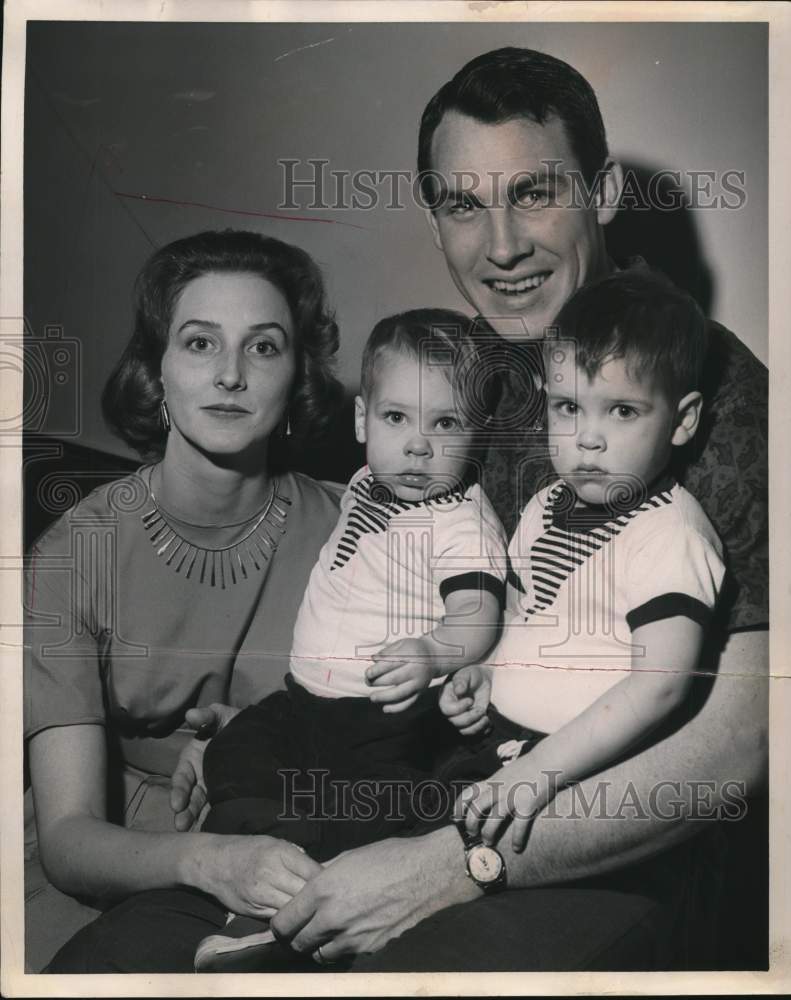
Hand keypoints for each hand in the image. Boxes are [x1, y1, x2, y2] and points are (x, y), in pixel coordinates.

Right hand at [170, 703, 239, 830]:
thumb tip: (190, 714)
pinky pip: (220, 811)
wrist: (261, 735)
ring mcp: (214, 790)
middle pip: (189, 798)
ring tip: (191, 833)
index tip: (176, 804)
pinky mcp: (229, 797)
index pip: (182, 778)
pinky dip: (216, 821)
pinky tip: (216, 833)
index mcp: (193, 760)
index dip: (178, 791)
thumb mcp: (222, 716)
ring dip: (195, 820)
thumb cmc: (236, 724)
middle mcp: (200, 778)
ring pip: (201, 808)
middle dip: (184, 812)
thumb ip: (207, 716)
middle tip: (181, 826)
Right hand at [198, 835, 322, 918]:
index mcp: (279, 853)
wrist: (215, 863)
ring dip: (306, 913)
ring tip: (317, 913)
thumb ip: (296, 857)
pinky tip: (298, 918)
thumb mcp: (274, 843)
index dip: (327, 881)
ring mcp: (261, 895)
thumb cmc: (248, 849)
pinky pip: (279, 919)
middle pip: (305, 893)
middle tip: (331, 902)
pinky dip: (290, 920)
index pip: (313, 871)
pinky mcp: (254, 911)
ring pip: (293, 910)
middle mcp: (271, 874)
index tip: (335, 885)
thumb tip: (320, 871)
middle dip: (319, 899)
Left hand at [271, 828, 476, 960]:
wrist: (426, 873)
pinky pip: (345, 953)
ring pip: (319, 954)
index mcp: (322, 891)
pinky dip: (342, 947)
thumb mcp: (347, 858)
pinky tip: (351, 930)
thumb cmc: (387, 857)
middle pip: (298, 943)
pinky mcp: (370, 947)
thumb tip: (308, 887)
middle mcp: (332, 917)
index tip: (284, 921)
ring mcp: (352, 936)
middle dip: (296, 937)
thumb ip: (322, 876)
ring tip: (327, 931)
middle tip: (302, 928)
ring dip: (318, 945)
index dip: (280, 924)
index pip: (284, 922)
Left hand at [366, 636, 437, 712]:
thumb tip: (374, 660)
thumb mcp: (401, 644)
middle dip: (378, 682)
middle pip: (395, 678)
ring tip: (373, 697)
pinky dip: (396, 708)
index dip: (378, 670)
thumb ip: (387, 651)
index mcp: (411, 654)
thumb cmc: (412, 649)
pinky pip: (408, 702)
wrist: (434, 656)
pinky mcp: (421, 692)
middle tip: (368, 682)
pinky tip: (385, 709)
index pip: (392, 663)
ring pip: (401, 693)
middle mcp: (417, 669)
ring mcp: (420, 683)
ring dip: (385, 697)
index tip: (368, 673)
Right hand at [439, 665, 491, 734]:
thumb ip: (461, 681)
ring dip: (476, 727)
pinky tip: (488, 721)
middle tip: (480, 710)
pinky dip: (482, 730)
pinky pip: (473, 732)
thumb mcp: (466, 674)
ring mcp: (461, 717)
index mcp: (445, 698)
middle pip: (455, 723)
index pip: (447, 710)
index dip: (459, 708)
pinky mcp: (471, 721)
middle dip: (470, 718)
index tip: (470, 700)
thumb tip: (459, 691)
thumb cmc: (471, 673)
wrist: (482, 677)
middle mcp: (451, 710)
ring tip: (485, 718)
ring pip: (464, 731)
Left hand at [454, 760, 547, 852]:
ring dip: (488, 833)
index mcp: (493, 781)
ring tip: (488, 842)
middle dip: (471, 823)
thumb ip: (495, 783)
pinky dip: (517, 839)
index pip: (469, 792)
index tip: (455, 818)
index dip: (458, 806)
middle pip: (477, 808)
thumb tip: (486, 795)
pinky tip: (516, 848)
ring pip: (493, 819)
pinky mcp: (527, 805)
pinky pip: (519, 826)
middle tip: (472, 833)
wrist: (548, 760)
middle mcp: (499, 789)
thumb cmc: (528, 768)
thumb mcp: (505, 772)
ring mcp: (513, 797)